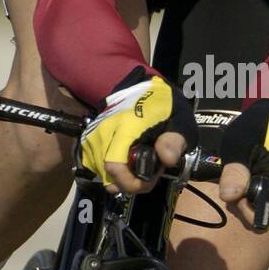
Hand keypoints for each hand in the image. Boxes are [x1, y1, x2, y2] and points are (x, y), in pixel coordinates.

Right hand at [81, 68, 197, 195]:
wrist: (141, 87)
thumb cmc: (162, 105)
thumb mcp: (179, 119)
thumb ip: (174, 139)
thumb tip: (167, 159)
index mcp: (124, 127)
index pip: (114, 165)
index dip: (131, 182)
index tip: (151, 179)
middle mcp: (103, 133)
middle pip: (108, 174)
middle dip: (131, 182)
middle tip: (151, 171)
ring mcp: (93, 137)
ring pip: (102, 173)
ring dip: (122, 177)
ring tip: (141, 164)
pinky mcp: (89, 141)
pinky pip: (96, 167)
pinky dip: (112, 172)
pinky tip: (127, 162)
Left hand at [218, 100, 268, 229]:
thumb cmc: (258, 126)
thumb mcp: (241, 143)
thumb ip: (236, 170)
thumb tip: (229, 196)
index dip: (257, 213)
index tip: (239, 199)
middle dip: (246, 207)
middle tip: (233, 186)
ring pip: (266, 211)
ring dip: (246, 203)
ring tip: (236, 181)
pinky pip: (265, 203)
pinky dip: (249, 198)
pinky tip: (241, 182)